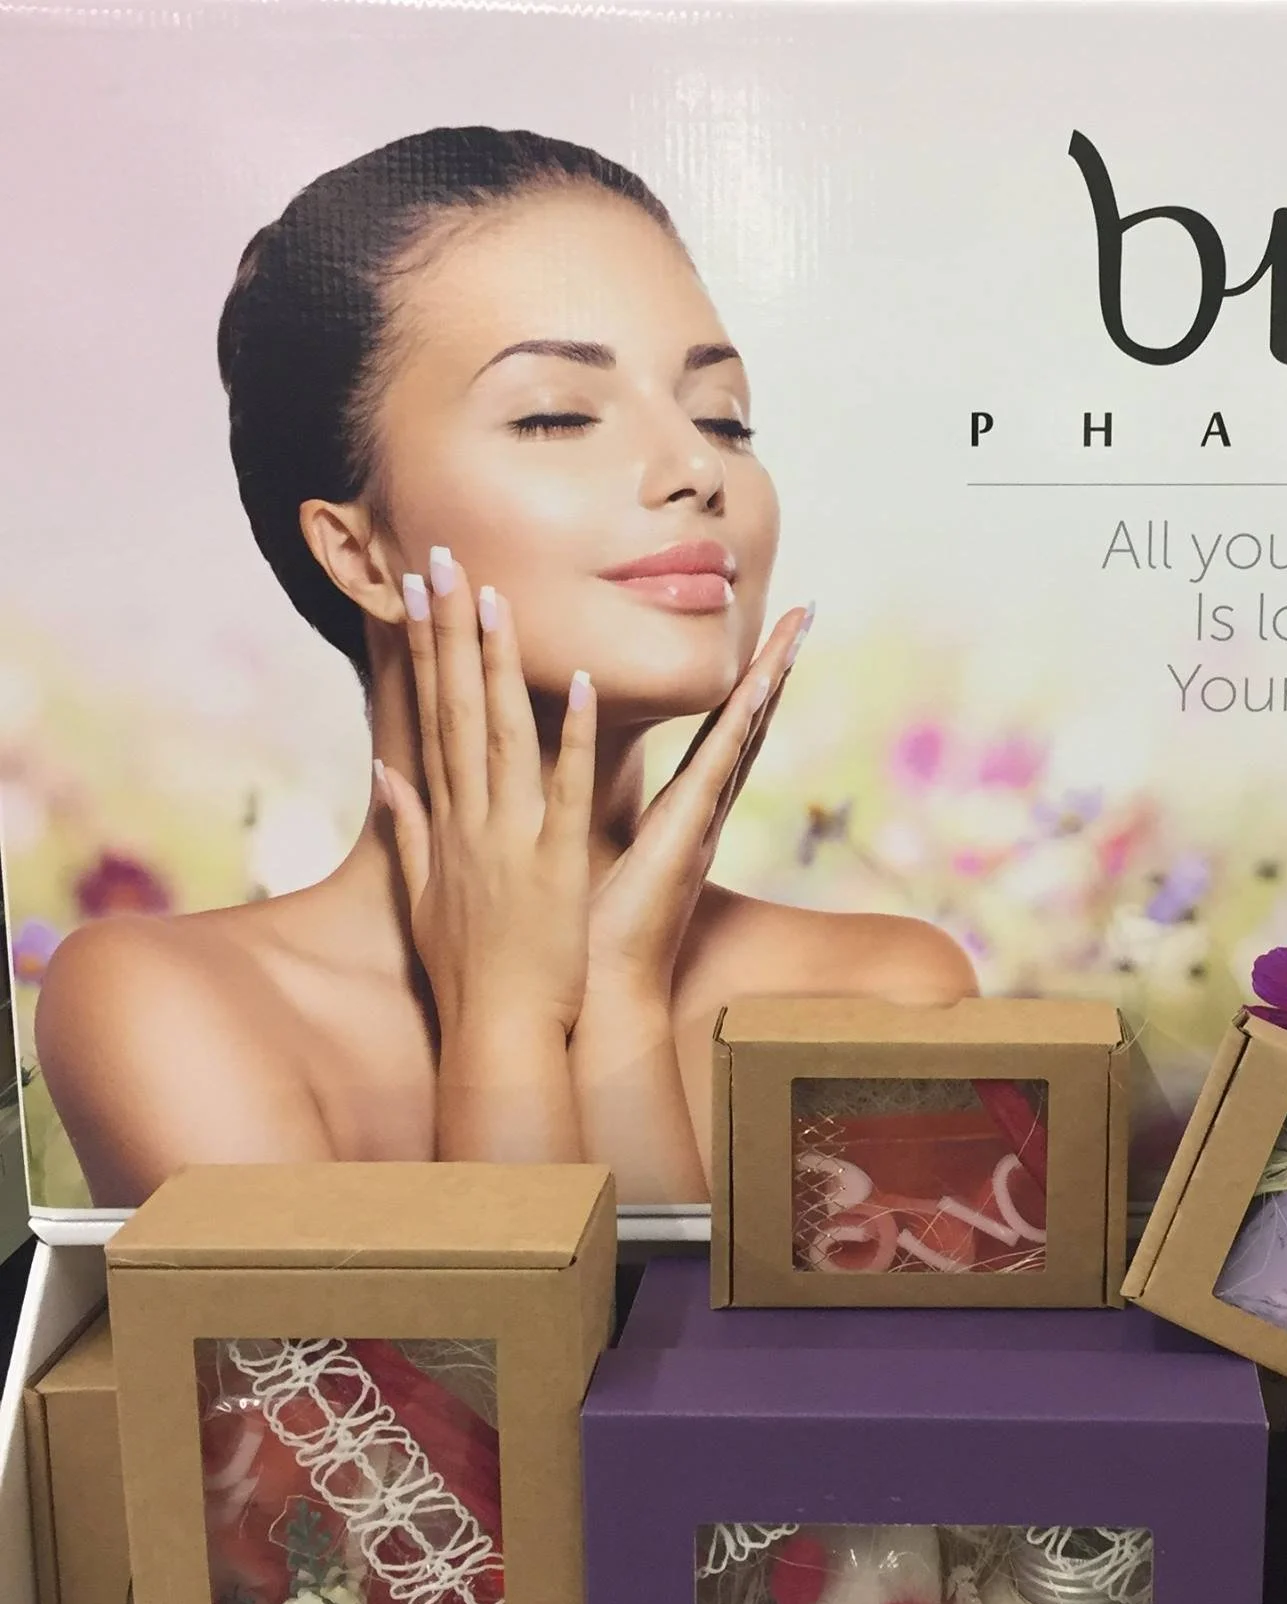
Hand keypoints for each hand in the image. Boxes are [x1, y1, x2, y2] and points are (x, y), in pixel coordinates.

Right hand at [374, 548, 595, 1044]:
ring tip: (494, 597)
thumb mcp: (424, 899)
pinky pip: (563, 790)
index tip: (412, 592)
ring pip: (503, 736)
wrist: (497, 1034)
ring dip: (498, 665)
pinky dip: (570, 737)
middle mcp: (470, 821)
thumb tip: (384, 776)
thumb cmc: (470, 974)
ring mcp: (510, 840)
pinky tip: (577, 683)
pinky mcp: (555, 864)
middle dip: (447, 632)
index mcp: (446, 823)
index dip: (420, 653)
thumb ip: (408, 831)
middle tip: (438, 560)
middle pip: (456, 711)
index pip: (430, 719)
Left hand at [584, 602, 811, 1009]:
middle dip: (775, 668)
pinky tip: (757, 685)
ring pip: (741, 738)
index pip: (716, 736)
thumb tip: (561, 786)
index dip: (742, 686)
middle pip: (744, 727)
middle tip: (801, 612)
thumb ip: (578, 815)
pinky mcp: (686, 841)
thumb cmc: (584, 940)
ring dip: (770, 681)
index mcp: (679, 818)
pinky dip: (738, 728)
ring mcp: (700, 826)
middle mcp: (700, 816)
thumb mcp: (582, 858)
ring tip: (796, 629)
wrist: (592, 999)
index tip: (763, 635)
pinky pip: (716, 773)